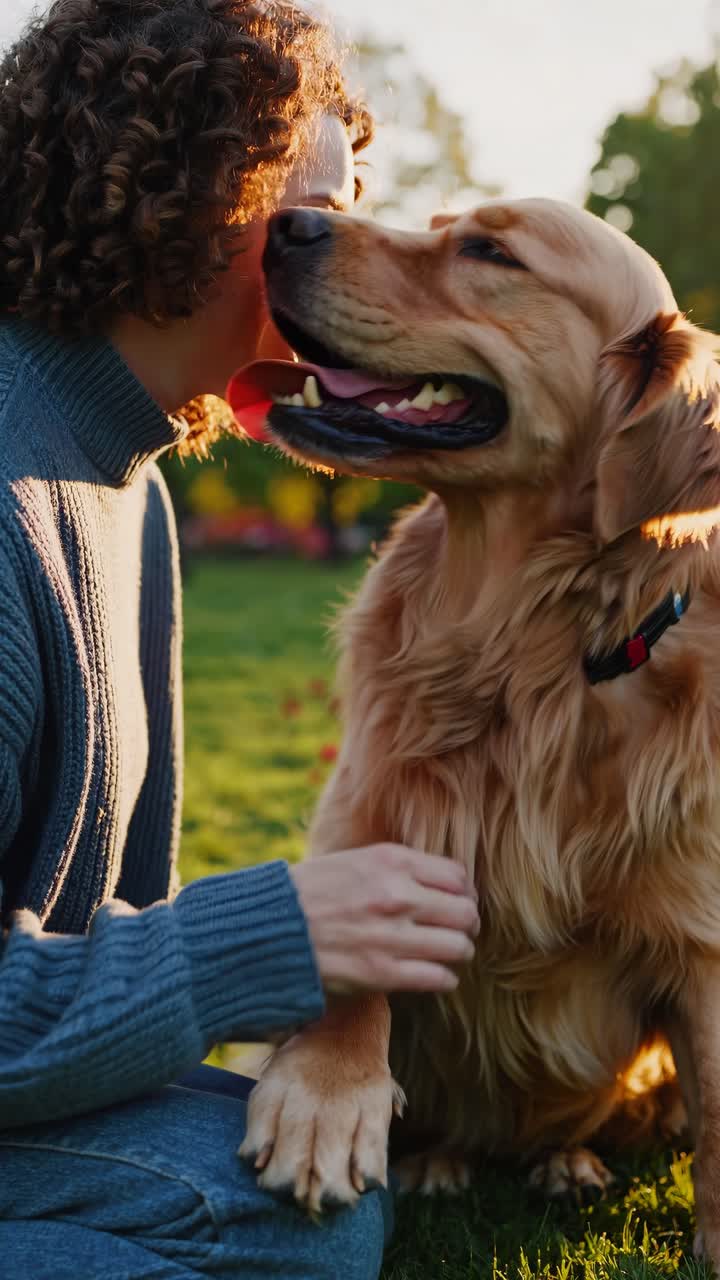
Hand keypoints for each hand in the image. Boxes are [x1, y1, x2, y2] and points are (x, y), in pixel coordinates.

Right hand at [290, 843, 478, 994]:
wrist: (269, 928)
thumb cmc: (309, 893)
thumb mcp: (355, 861)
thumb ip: (396, 868)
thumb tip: (437, 882)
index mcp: (391, 861)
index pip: (458, 876)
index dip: (464, 893)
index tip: (458, 902)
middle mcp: (397, 895)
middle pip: (465, 912)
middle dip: (468, 924)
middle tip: (460, 931)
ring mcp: (391, 936)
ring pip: (459, 947)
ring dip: (459, 953)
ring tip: (449, 955)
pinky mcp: (382, 973)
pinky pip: (438, 978)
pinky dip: (444, 979)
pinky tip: (436, 976)